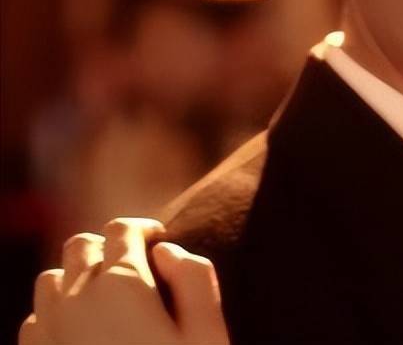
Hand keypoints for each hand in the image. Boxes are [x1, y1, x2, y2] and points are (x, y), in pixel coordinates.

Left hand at [20, 218, 229, 344]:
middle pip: (81, 246)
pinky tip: (81, 334)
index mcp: (122, 283)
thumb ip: (194, 278)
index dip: (144, 229)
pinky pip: (34, 320)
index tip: (159, 242)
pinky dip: (56, 315)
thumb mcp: (207, 332)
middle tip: (137, 269)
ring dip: (77, 278)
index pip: (123, 229)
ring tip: (106, 300)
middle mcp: (75, 299)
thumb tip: (165, 251)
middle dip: (109, 248)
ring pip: (51, 280)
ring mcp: (47, 332)